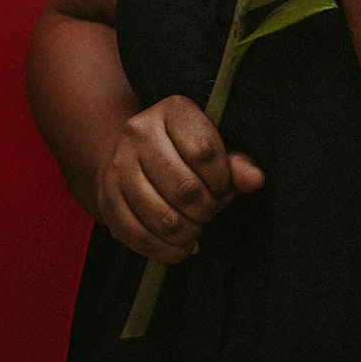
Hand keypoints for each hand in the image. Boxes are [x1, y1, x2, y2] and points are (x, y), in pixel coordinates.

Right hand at [95, 94, 263, 262]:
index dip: (222, 181)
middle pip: (184, 188)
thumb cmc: (185, 152)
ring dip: (187, 232)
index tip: (225, 190)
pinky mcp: (106, 196)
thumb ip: (237, 163)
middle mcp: (139, 131)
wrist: (133, 155)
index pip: (204, 151)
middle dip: (206, 210)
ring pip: (161, 216)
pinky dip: (164, 250)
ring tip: (196, 229)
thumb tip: (254, 180)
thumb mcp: (214, 147)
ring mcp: (118, 164)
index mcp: (172, 110)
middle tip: (211, 212)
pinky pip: (137, 235)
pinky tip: (180, 247)